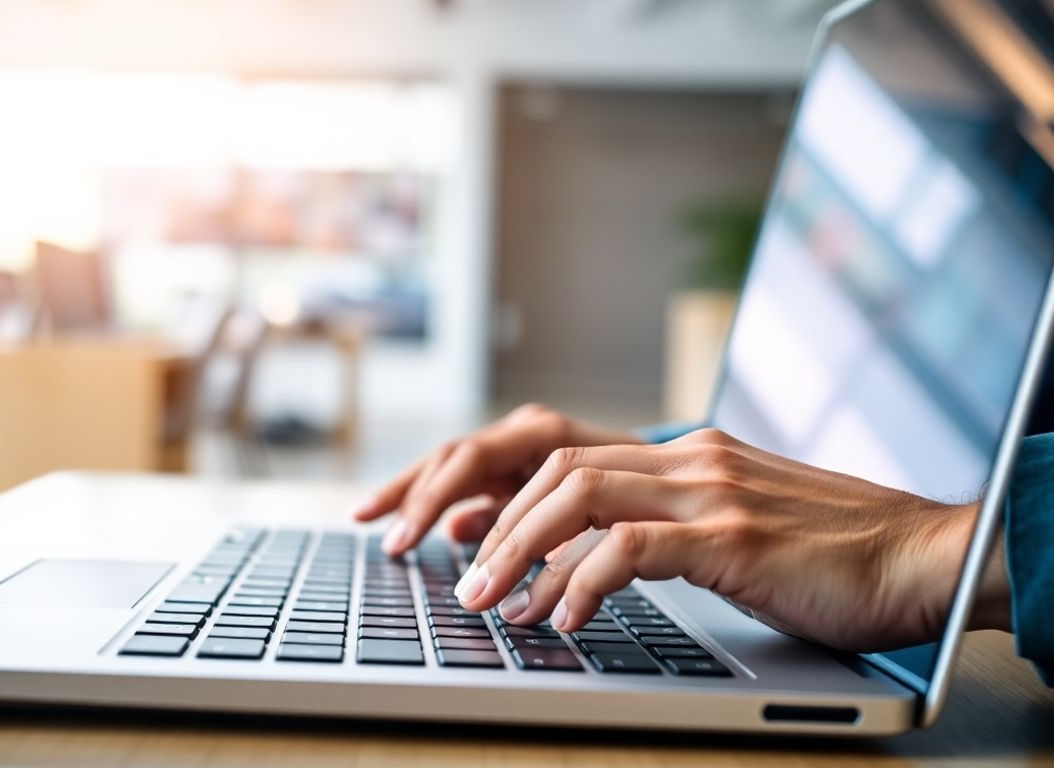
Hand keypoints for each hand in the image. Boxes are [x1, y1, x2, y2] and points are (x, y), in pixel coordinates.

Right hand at [351, 404, 643, 554]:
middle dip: (412, 497)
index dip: (432, 501)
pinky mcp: (525, 474)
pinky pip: (473, 487)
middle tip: (386, 538)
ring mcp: (524, 453)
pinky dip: (444, 507)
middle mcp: (528, 436)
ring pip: (454, 470)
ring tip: (378, 523)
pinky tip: (423, 531)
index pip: (468, 459)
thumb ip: (558, 536)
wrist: (697, 485)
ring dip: (415, 497)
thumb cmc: (659, 500)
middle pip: (450, 460)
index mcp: (545, 434)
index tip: (409, 541)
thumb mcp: (612, 516)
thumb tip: (497, 558)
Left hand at [452, 427, 1001, 652]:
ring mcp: (711, 490)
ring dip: (520, 550)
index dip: (504, 493)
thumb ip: (665, 532)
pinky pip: (633, 547)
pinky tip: (564, 619)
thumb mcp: (733, 532)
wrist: (926, 558)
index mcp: (684, 455)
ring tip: (490, 602)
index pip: (566, 454)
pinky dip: (584, 580)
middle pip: (554, 467)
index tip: (462, 535)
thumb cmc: (831, 558)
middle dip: (494, 523)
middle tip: (460, 580)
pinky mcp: (733, 534)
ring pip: (578, 495)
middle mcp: (688, 458)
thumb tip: (585, 567)